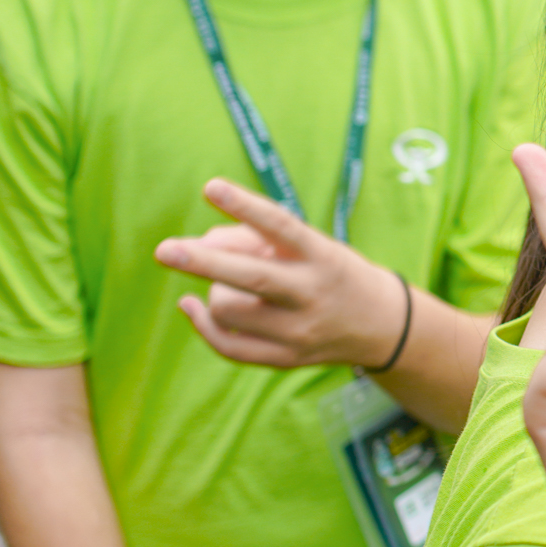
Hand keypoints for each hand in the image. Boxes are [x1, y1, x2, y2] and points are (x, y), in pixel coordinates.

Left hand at [155, 179, 404, 369]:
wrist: (380, 326)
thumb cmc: (330, 272)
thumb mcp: (308, 245)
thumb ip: (253, 237)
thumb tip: (200, 246)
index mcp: (322, 256)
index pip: (281, 226)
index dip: (244, 205)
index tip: (210, 187)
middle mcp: (313, 294)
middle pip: (251, 277)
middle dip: (203, 262)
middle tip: (164, 250)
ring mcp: (299, 331)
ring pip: (229, 308)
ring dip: (216, 290)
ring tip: (227, 284)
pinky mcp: (285, 359)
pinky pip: (229, 346)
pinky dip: (203, 324)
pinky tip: (192, 305)